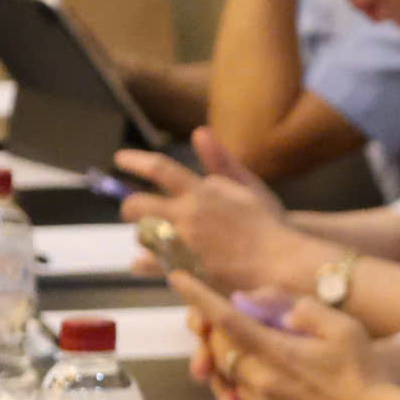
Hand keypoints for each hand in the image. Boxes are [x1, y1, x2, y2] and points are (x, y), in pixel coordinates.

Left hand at [117, 133, 299, 289]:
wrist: (278, 262)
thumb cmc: (266, 222)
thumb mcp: (247, 185)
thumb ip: (220, 160)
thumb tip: (199, 131)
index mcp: (202, 193)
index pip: (160, 169)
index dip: (136, 161)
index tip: (120, 158)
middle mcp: (187, 216)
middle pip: (138, 205)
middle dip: (129, 206)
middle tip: (132, 209)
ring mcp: (183, 244)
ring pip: (143, 235)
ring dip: (142, 233)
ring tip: (151, 235)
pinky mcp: (184, 268)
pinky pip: (150, 264)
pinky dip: (143, 262)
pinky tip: (142, 261)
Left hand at [168, 273, 399, 399]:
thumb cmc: (365, 374)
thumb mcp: (344, 328)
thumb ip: (302, 309)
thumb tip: (261, 302)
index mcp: (276, 353)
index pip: (225, 319)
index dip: (199, 297)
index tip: (178, 278)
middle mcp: (261, 380)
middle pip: (217, 346)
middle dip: (213, 326)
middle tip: (226, 311)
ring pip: (223, 372)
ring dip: (223, 352)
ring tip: (242, 340)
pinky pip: (237, 396)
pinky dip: (235, 379)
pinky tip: (251, 372)